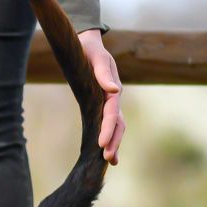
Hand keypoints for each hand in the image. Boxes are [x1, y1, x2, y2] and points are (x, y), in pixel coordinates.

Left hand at [77, 29, 124, 164]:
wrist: (88, 45)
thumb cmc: (91, 52)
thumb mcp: (97, 59)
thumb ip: (104, 74)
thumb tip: (114, 90)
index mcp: (112, 90)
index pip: (111, 114)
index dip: (107, 129)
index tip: (101, 144)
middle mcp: (113, 98)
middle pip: (117, 124)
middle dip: (114, 141)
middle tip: (108, 159)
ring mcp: (109, 102)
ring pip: (116, 126)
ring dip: (114, 143)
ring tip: (111, 161)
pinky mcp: (102, 105)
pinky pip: (108, 124)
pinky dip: (110, 137)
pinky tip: (107, 152)